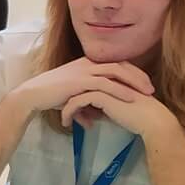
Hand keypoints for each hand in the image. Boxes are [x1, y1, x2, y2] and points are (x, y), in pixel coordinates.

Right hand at [11, 57, 155, 114]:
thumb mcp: (73, 98)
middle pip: (121, 64)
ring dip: (134, 82)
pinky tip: (131, 99)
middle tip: (151, 88)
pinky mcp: (80, 80)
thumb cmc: (50, 97)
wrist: (33, 95)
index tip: (144, 84)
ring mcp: (84, 70)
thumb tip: (93, 121)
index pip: (116, 64)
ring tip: (147, 94)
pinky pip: (105, 83)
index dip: (132, 73)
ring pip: (116, 71)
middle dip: (138, 76)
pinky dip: (120, 90)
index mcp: (87, 63)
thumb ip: (86, 106)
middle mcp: (88, 63)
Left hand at [59, 85, 180, 139]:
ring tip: (65, 121)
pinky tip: (67, 123)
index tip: (69, 108)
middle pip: (77, 87)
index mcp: (110, 78)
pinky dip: (69, 112)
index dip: (76, 95)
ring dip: (66, 107)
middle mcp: (105, 77)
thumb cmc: (138, 117)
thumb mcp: (116, 109)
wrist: (152, 121)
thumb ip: (102, 107)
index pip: (85, 84)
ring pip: (74, 93)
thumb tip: (90, 114)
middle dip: (67, 100)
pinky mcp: (100, 94)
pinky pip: (76, 102)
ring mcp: (102, 84)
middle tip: (62, 112)